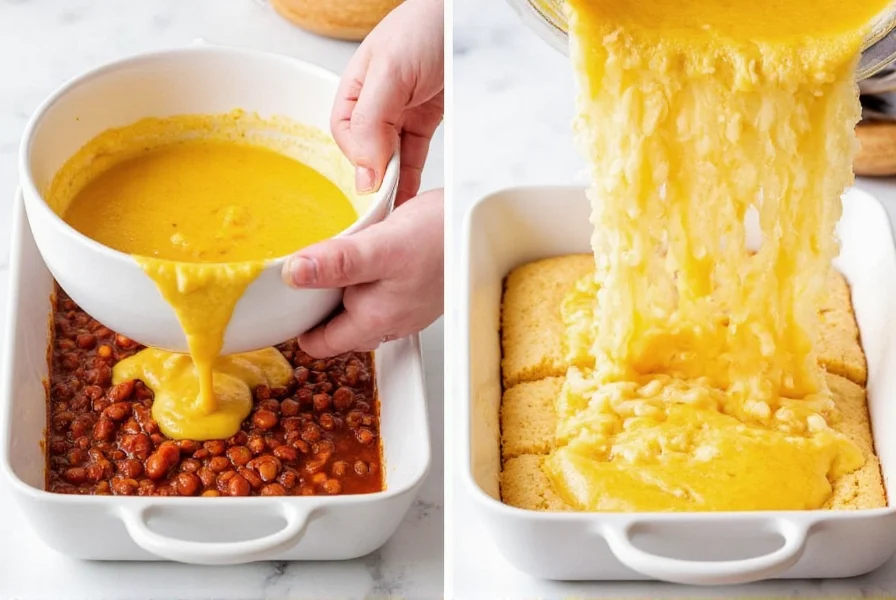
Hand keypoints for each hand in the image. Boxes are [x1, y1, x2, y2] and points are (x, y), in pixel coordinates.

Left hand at [282, 189, 443, 356]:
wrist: (483, 221)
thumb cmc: (442, 236)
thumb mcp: (381, 246)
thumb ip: (338, 264)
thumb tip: (295, 276)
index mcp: (375, 320)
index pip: (321, 344)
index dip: (295, 329)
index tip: (274, 308)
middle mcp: (389, 321)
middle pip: (336, 329)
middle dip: (313, 310)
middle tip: (292, 279)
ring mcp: (403, 307)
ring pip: (357, 310)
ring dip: (338, 293)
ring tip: (322, 265)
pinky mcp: (413, 289)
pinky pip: (376, 293)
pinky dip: (362, 280)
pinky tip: (361, 255)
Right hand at [332, 0, 443, 204]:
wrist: (467, 14)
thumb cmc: (426, 26)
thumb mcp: (390, 71)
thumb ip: (372, 120)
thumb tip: (363, 170)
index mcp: (356, 86)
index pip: (344, 133)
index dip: (358, 157)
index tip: (374, 178)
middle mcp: (375, 101)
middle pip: (365, 149)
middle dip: (374, 175)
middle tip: (386, 201)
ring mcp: (401, 111)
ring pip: (389, 157)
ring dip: (392, 183)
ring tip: (395, 209)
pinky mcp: (425, 119)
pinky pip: (413, 155)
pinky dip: (409, 177)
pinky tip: (406, 197)